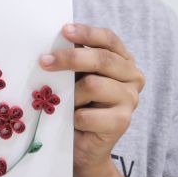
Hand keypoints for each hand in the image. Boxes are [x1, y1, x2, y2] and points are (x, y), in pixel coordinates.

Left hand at [39, 23, 144, 170]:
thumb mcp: (76, 77)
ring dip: (71, 95)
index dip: (87, 33)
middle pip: (101, 59)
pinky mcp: (123, 121)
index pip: (108, 39)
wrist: (83, 146)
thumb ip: (75, 61)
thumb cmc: (77, 105)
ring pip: (93, 85)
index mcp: (123, 60)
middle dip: (69, 58)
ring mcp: (131, 99)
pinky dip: (73, 117)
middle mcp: (133, 76)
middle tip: (44, 61)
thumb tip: (51, 44)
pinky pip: (88, 114)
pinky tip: (72, 122)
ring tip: (64, 104)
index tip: (64, 30)